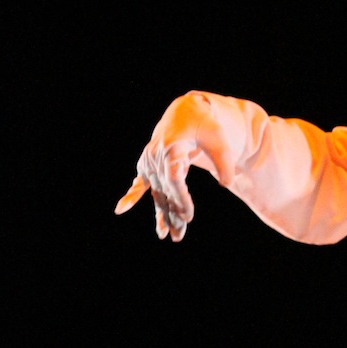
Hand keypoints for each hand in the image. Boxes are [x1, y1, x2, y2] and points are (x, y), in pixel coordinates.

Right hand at [116, 93, 239, 241]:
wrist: (186, 111)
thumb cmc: (204, 125)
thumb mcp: (219, 140)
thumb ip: (224, 163)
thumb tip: (226, 184)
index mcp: (171, 148)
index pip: (174, 180)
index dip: (180, 199)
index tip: (188, 216)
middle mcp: (157, 156)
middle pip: (165, 191)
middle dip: (173, 215)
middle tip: (179, 236)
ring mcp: (151, 161)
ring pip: (157, 192)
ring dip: (161, 214)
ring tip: (164, 235)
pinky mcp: (148, 164)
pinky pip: (140, 184)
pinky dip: (131, 196)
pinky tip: (120, 209)